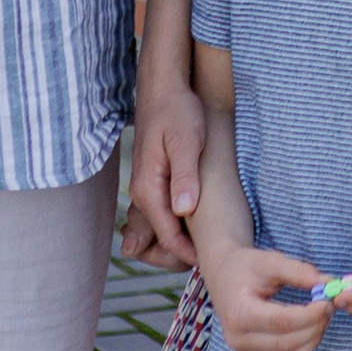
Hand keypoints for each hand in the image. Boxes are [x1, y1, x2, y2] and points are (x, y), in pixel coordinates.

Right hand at [122, 86, 204, 265]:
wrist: (164, 89)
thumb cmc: (178, 111)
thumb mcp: (187, 141)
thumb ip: (185, 177)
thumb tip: (184, 211)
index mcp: (148, 188)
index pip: (165, 236)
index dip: (187, 254)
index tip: (210, 262)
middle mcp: (140, 194)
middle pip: (154, 243)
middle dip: (177, 257)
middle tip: (208, 260)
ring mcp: (145, 190)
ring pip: (153, 233)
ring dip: (173, 247)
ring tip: (202, 251)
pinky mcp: (152, 184)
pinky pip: (157, 218)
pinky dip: (171, 231)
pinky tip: (192, 231)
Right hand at [212, 244, 334, 350]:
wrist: (224, 277)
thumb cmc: (247, 267)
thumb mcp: (270, 261)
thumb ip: (299, 272)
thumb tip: (330, 283)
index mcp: (239, 313)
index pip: (281, 322)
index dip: (309, 315)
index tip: (328, 302)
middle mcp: (238, 338)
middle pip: (287, 343)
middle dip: (315, 326)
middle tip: (330, 307)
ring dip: (313, 340)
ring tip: (321, 317)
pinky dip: (303, 349)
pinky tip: (311, 329)